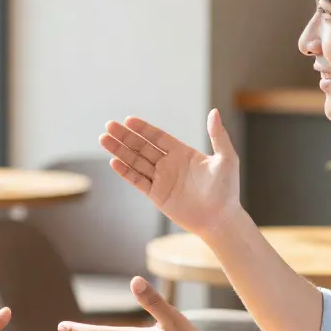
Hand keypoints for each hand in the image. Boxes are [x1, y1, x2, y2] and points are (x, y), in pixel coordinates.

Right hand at [99, 109, 239, 237]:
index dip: (143, 129)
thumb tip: (214, 112)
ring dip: (119, 151)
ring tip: (103, 139)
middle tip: (108, 126)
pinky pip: (138, 181)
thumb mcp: (226, 158)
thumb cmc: (227, 189)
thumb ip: (218, 135)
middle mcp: (169, 164)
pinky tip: (114, 161)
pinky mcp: (157, 195)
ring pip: (136, 162)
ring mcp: (161, 180)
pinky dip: (126, 172)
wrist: (221, 219)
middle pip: (142, 147)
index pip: (158, 137)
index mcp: (183, 153)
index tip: (128, 120)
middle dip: (125, 137)